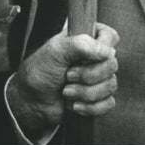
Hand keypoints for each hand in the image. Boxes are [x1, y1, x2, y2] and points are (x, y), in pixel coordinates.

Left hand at [6, 24, 118, 138]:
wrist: (32, 101)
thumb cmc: (40, 71)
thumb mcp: (56, 51)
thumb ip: (81, 45)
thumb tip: (109, 51)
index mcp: (86, 38)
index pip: (110, 37)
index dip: (102, 48)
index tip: (85, 58)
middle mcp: (94, 57)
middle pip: (112, 65)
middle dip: (88, 76)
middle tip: (67, 75)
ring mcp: (97, 78)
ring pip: (111, 85)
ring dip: (86, 93)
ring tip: (66, 92)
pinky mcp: (97, 98)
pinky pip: (108, 103)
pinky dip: (90, 107)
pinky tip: (74, 105)